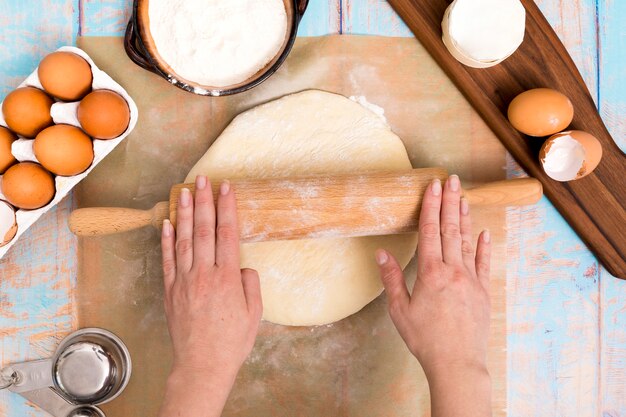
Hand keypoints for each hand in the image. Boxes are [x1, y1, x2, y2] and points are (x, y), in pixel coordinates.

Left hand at [158, 176, 261, 416]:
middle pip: (204, 230)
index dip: (227, 208)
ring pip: (183, 239)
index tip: (226, 188)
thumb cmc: (232, 341)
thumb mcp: (254, 313)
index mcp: (228, 278)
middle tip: (202, 179)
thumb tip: (243, 266)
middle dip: (204, 201)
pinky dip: (166, 240)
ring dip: (183, 213)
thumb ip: (251, 285)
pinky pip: (168, 260)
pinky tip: (166, 222)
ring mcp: (184, 281)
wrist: (203, 365)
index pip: (227, 234)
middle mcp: (204, 274)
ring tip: (184, 191)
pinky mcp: (170, 291)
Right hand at [375, 175, 491, 416]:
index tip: (433, 186)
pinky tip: (483, 233)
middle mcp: (453, 271)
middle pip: (450, 229)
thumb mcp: (399, 310)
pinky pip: (483, 264)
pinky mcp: (483, 292)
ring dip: (465, 218)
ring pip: (467, 242)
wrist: (457, 363)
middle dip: (450, 202)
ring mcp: (471, 280)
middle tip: (452, 180)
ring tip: (465, 198)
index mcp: (430, 273)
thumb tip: (382, 253)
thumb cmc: (425, 339)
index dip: (431, 206)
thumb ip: (391, 279)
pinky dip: (483, 247)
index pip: (429, 231)